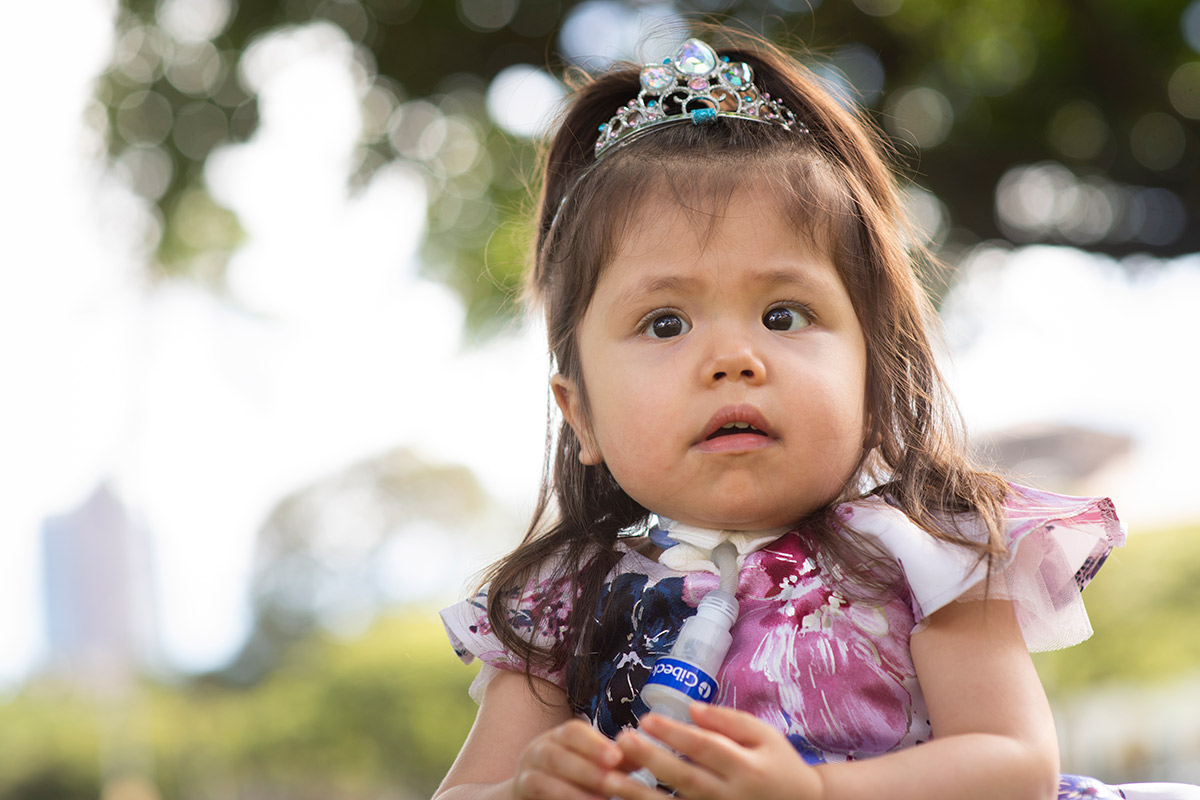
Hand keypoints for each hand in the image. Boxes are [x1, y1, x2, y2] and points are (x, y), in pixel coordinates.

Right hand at [511, 719, 625, 799]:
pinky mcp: (519, 792)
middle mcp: (538, 750)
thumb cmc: (572, 778)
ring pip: (541, 780)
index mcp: (559, 737)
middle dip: (586, 769)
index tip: (616, 758)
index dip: (594, 744)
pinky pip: (534, 794)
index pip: (573, 731)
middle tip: (611, 781)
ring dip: (571, 791)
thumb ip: (616, 761)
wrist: (533, 796)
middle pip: (556, 754)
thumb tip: (644, 752)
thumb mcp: (594, 766)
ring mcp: (525, 773)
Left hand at [604, 705, 824, 799]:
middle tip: (622, 740)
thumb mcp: (763, 734)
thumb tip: (691, 709)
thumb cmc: (778, 762)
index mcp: (746, 767)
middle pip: (685, 778)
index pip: (705, 748)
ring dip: (638, 794)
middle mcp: (730, 795)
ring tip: (608, 778)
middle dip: (651, 759)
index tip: (646, 718)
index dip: (675, 734)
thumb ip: (728, 720)